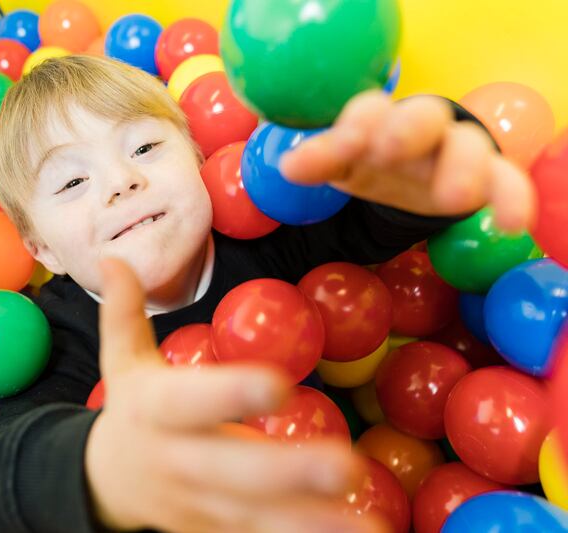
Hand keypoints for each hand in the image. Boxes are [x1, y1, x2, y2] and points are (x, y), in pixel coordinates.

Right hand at [84, 257, 384, 532]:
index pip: (190, 402)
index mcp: (155, 411)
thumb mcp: (121, 360)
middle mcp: (179, 461)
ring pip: (257, 518)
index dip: (230, 394)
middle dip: (287, 472)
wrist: (109, 483)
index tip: (278, 383)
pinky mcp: (220, 529)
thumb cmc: (131, 410)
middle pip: (232, 471)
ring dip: (312, 523)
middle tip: (346, 465)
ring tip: (371, 522)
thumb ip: (123, 311)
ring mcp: (201, 504)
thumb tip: (114, 258)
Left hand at [279, 90, 534, 231]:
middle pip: (421, 116)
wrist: (412, 169)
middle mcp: (419, 127)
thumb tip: (287, 166)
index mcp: (378, 120)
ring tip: (455, 199)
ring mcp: (456, 150)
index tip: (341, 149)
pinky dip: (512, 199)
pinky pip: (507, 181)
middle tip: (388, 151)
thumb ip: (319, 162)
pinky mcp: (488, 176)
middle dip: (407, 131)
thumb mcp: (343, 164)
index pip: (367, 112)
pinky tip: (511, 224)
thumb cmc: (371, 162)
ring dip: (463, 169)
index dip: (353, 127)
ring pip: (468, 146)